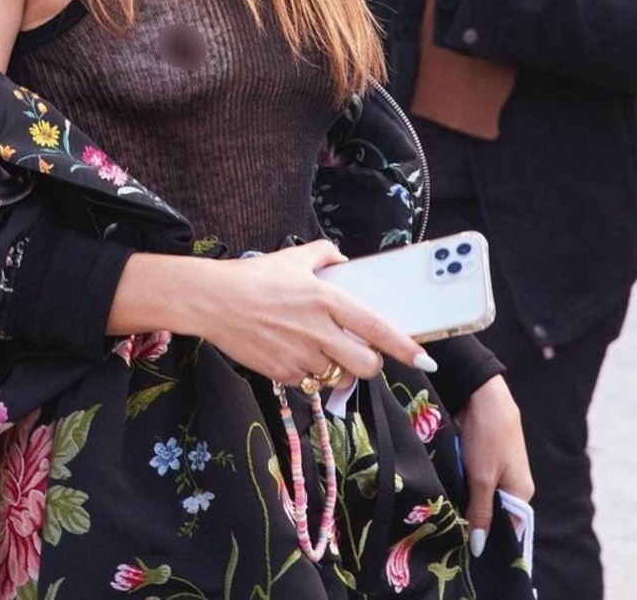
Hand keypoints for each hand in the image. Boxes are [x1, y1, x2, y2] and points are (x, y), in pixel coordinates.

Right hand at [184, 240, 437, 385]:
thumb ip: (322, 255)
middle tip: (357, 352)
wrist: (211, 301)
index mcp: (326, 299)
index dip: (405, 347)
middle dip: (369, 362)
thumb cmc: (251, 277)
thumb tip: (341, 258)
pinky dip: (308, 372)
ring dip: (335, 367)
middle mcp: (318, 330)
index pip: (376, 328)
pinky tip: (292, 352)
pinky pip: (309, 381)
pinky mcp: (283, 373)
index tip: (424, 359)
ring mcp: (300, 355)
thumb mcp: (290, 258)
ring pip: (337, 376)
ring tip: (317, 348)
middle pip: (366, 364)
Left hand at [451, 374, 533, 555]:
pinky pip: (472, 478)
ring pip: (480, 494)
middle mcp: (513, 483)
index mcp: (521, 493)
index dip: (490, 539)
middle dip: (474, 518)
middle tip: (450, 530)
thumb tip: (479, 547)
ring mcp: (499, 468)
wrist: (481, 393)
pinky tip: (446, 487)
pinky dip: (461, 482)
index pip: (509, 529)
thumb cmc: (488, 435)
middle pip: (493, 512)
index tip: (466, 549)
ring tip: (444, 511)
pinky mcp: (484, 456)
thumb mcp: (482, 478)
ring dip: (465, 498)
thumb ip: (480, 512)